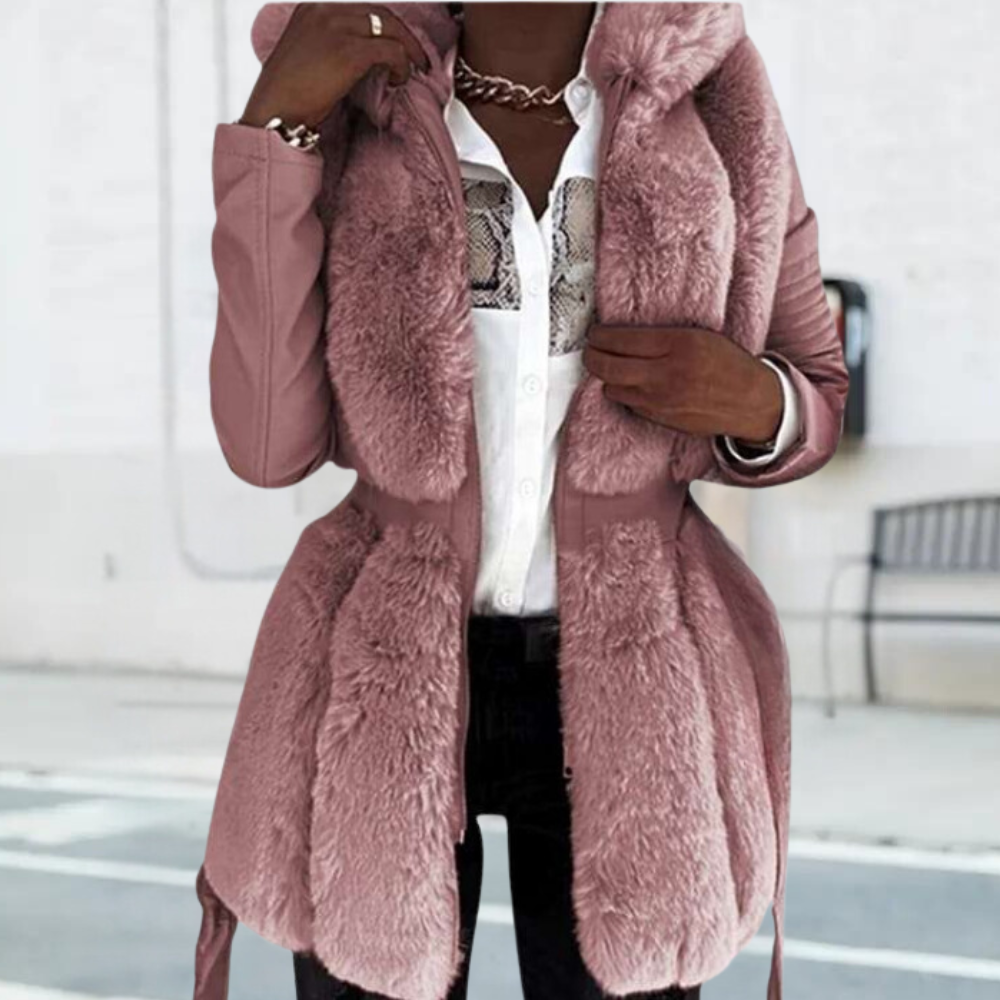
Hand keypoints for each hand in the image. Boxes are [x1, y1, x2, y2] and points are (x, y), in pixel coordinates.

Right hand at [240, 3, 430, 127]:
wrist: (273, 111)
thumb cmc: (286, 95)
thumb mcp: (305, 56)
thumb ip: (328, 46)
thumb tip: (358, 59)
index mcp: (313, 9)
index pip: (361, 9)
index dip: (385, 27)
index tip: (397, 45)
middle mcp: (326, 11)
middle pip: (380, 13)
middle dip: (403, 36)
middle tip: (417, 58)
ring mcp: (338, 29)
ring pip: (390, 27)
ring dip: (408, 50)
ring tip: (413, 71)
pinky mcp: (350, 52)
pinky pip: (391, 50)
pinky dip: (402, 65)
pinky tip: (399, 80)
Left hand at [581, 324, 783, 443]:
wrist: (750, 401)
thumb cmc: (728, 365)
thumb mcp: (699, 336)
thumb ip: (662, 336)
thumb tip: (622, 335)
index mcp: (678, 344)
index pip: (621, 339)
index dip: (600, 336)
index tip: (595, 333)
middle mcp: (666, 373)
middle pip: (608, 366)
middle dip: (592, 356)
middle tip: (590, 350)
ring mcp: (661, 399)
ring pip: (613, 388)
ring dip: (607, 377)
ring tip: (609, 367)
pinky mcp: (660, 418)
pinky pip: (628, 404)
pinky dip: (624, 393)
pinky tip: (631, 384)